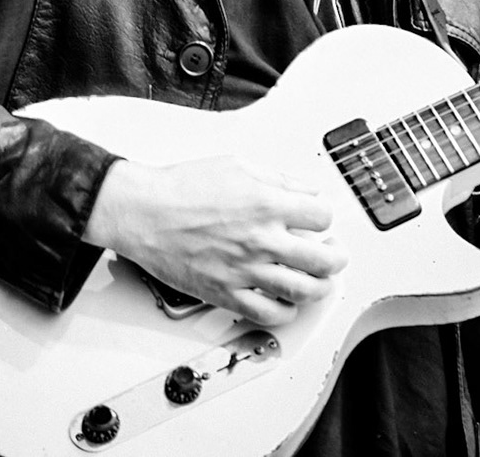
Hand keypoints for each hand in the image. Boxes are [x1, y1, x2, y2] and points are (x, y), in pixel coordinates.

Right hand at [81, 155, 347, 326]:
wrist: (142, 211)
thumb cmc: (182, 187)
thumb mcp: (238, 166)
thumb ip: (278, 179)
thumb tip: (304, 191)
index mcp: (268, 204)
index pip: (323, 216)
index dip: (326, 217)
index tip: (321, 220)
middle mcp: (262, 240)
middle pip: (324, 259)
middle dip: (336, 257)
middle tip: (334, 254)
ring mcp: (246, 270)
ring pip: (304, 291)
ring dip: (320, 287)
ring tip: (319, 281)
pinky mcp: (226, 293)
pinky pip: (269, 314)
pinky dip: (286, 312)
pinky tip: (287, 303)